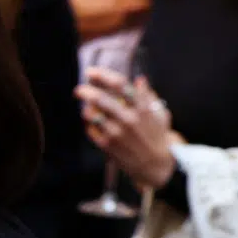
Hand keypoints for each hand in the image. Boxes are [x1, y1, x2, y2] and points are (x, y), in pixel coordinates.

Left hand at [77, 68, 178, 189]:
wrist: (156, 165)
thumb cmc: (157, 136)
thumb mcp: (159, 114)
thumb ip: (148, 96)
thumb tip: (139, 79)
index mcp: (142, 108)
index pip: (120, 85)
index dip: (103, 75)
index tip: (91, 72)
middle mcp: (128, 119)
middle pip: (100, 99)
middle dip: (85, 91)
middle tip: (78, 90)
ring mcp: (117, 133)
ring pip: (91, 114)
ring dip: (86, 109)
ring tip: (88, 109)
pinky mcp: (107, 145)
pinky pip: (90, 129)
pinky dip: (88, 124)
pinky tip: (92, 123)